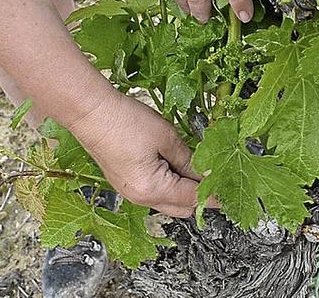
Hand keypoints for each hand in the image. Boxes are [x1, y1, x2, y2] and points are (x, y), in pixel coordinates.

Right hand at [70, 91, 201, 216]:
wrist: (91, 111)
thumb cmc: (123, 121)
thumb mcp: (167, 138)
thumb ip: (190, 160)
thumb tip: (207, 173)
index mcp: (151, 189)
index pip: (193, 199)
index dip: (213, 194)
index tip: (227, 192)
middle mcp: (139, 197)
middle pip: (181, 207)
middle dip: (199, 193)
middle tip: (213, 173)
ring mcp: (130, 191)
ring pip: (168, 200)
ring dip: (183, 187)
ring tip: (192, 162)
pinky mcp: (126, 182)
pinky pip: (155, 190)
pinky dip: (169, 181)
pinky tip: (174, 161)